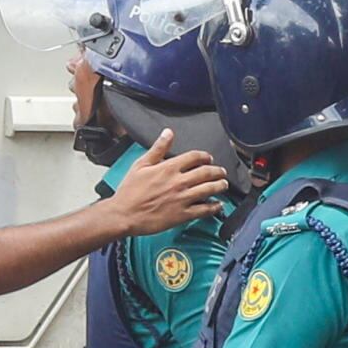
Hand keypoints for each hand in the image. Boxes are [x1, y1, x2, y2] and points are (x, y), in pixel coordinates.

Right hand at [106, 133, 229, 232]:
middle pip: (206, 172)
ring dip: (220, 186)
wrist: (124, 215)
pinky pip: (205, 210)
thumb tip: (168, 132)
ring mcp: (182, 199)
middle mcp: (179, 182)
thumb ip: (158, 148)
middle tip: (221, 172)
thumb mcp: (141, 164)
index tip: (209, 158)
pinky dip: (214, 207)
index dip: (205, 156)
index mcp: (169, 168)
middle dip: (218, 171)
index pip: (194, 157)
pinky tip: (218, 205)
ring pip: (209, 189)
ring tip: (223, 184)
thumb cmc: (129, 191)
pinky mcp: (183, 215)